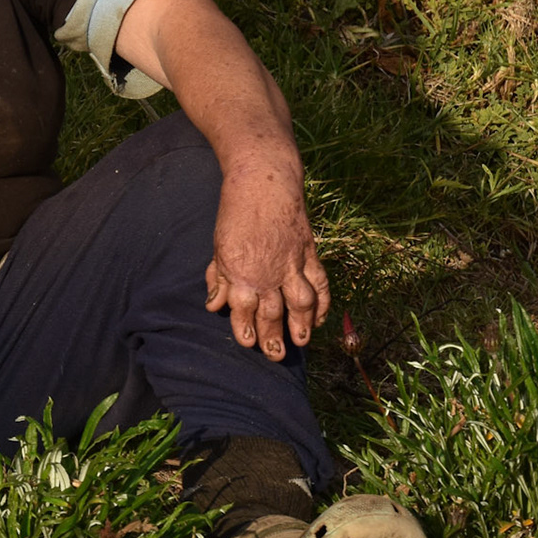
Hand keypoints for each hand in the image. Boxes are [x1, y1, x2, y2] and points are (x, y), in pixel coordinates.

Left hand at [204, 155, 329, 359]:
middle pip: (273, 313)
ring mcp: (292, 263)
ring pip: (301, 303)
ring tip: (301, 343)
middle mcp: (268, 272)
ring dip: (302, 325)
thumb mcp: (219, 246)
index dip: (245, 330)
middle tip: (275, 355)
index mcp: (240, 271)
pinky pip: (320, 284)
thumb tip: (214, 306)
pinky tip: (320, 318)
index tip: (249, 344)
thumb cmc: (235, 214)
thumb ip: (219, 278)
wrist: (264, 182)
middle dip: (273, 337)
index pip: (243, 310)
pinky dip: (323, 303)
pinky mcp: (309, 253)